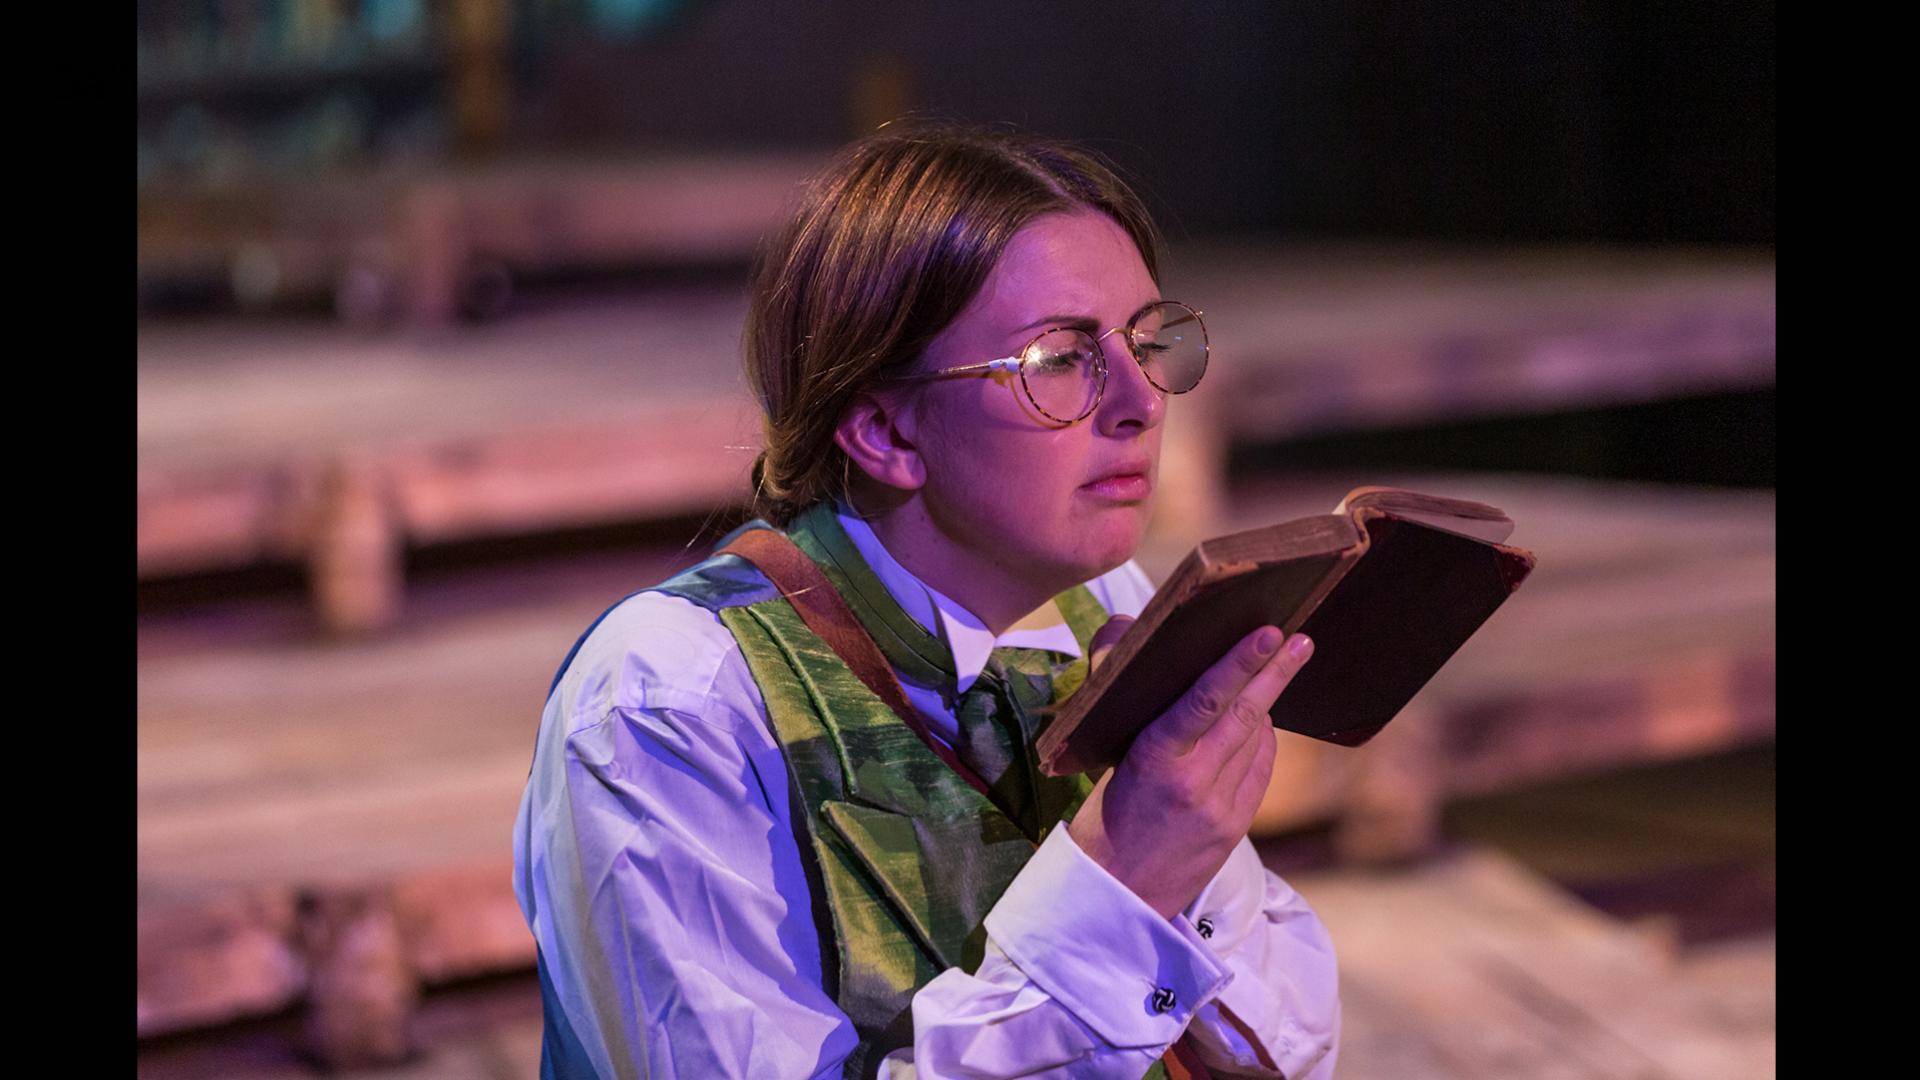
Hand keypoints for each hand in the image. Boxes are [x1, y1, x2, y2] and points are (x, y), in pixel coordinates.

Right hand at [1067, 617, 1313, 919]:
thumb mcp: (1115, 760)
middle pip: (1245, 714)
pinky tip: (1260, 721)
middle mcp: (1193, 782)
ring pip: (1257, 740)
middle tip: (1299, 639)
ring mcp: (1220, 808)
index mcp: (1153, 758)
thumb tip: (1169, 663)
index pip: (1206, 700)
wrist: (1116, 893)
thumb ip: (1150, 717)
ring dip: (1266, 701)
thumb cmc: (1104, 816)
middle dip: (1275, 672)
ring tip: (1279, 667)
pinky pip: (1260, 769)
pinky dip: (1261, 739)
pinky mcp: (1236, 827)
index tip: (1268, 634)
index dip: (1240, 664)